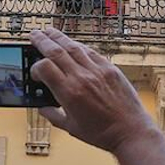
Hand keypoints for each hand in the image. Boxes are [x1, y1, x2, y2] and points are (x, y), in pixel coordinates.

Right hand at [29, 28, 159, 152]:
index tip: (35, 72)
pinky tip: (73, 44)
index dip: (36, 67)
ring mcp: (97, 71)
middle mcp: (82, 78)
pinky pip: (91, 52)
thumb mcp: (71, 127)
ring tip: (49, 32)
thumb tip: (42, 107)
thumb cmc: (102, 133)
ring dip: (59, 37)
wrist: (130, 131)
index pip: (45, 67)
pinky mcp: (110, 69)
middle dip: (42, 41)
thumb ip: (53, 115)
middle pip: (56, 51)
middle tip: (34, 34)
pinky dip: (79, 46)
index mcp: (69, 93)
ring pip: (74, 47)